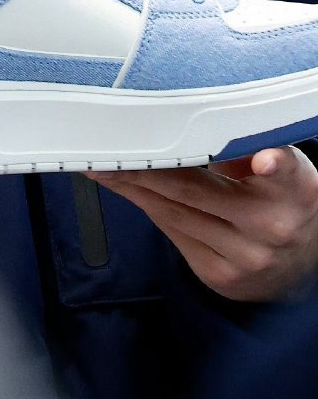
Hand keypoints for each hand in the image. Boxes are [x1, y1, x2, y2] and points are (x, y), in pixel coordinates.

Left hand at [90, 146, 317, 301]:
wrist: (294, 268)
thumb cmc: (278, 200)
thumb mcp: (281, 171)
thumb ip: (248, 149)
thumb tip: (191, 123)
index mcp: (295, 190)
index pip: (287, 173)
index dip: (275, 165)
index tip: (263, 162)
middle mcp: (272, 226)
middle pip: (197, 189)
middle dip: (146, 168)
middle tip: (111, 148)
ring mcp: (245, 256)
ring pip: (175, 212)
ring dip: (134, 187)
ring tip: (105, 166)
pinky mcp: (220, 275)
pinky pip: (173, 232)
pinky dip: (147, 207)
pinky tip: (127, 189)